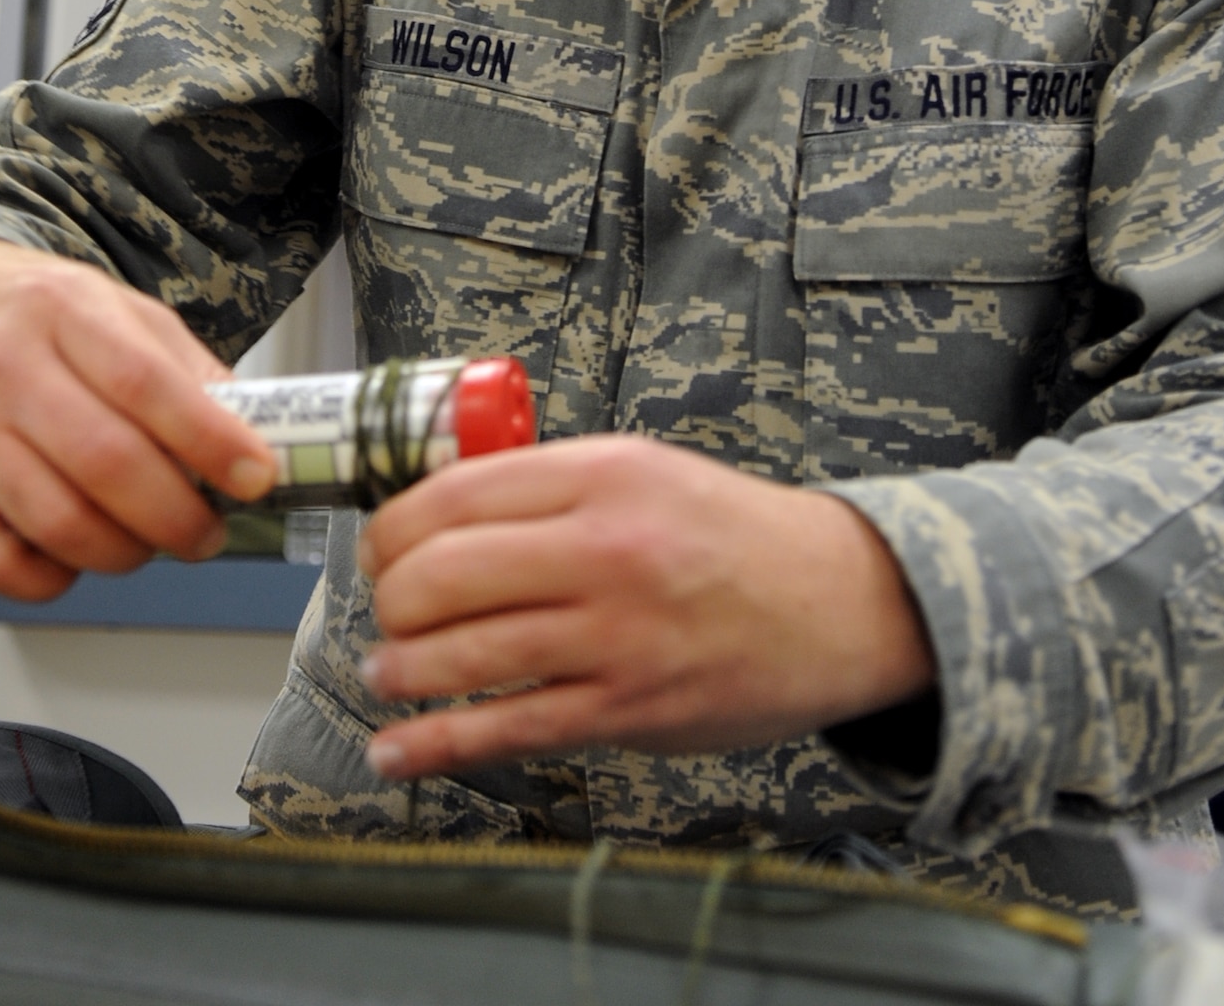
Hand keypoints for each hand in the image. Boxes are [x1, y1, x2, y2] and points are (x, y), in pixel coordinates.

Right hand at [0, 235, 277, 598]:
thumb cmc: (45, 316)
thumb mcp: (125, 311)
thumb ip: (186, 368)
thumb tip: (249, 433)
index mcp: (65, 313)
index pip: (145, 383)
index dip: (210, 440)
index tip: (256, 475)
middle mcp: (6, 370)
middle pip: (106, 461)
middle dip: (177, 515)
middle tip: (208, 531)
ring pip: (57, 521)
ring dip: (125, 550)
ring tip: (152, 542)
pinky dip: (52, 578)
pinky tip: (79, 555)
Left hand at [357, 433, 934, 778]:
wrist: (843, 602)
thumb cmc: (737, 535)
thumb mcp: (646, 470)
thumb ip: (552, 486)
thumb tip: (444, 512)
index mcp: (604, 475)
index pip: (456, 494)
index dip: (394, 526)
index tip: (380, 547)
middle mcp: (605, 548)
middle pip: (442, 572)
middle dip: (391, 598)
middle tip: (388, 608)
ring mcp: (614, 635)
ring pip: (461, 654)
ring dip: (399, 669)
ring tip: (386, 671)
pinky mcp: (626, 710)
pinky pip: (505, 730)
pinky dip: (432, 747)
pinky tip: (394, 752)